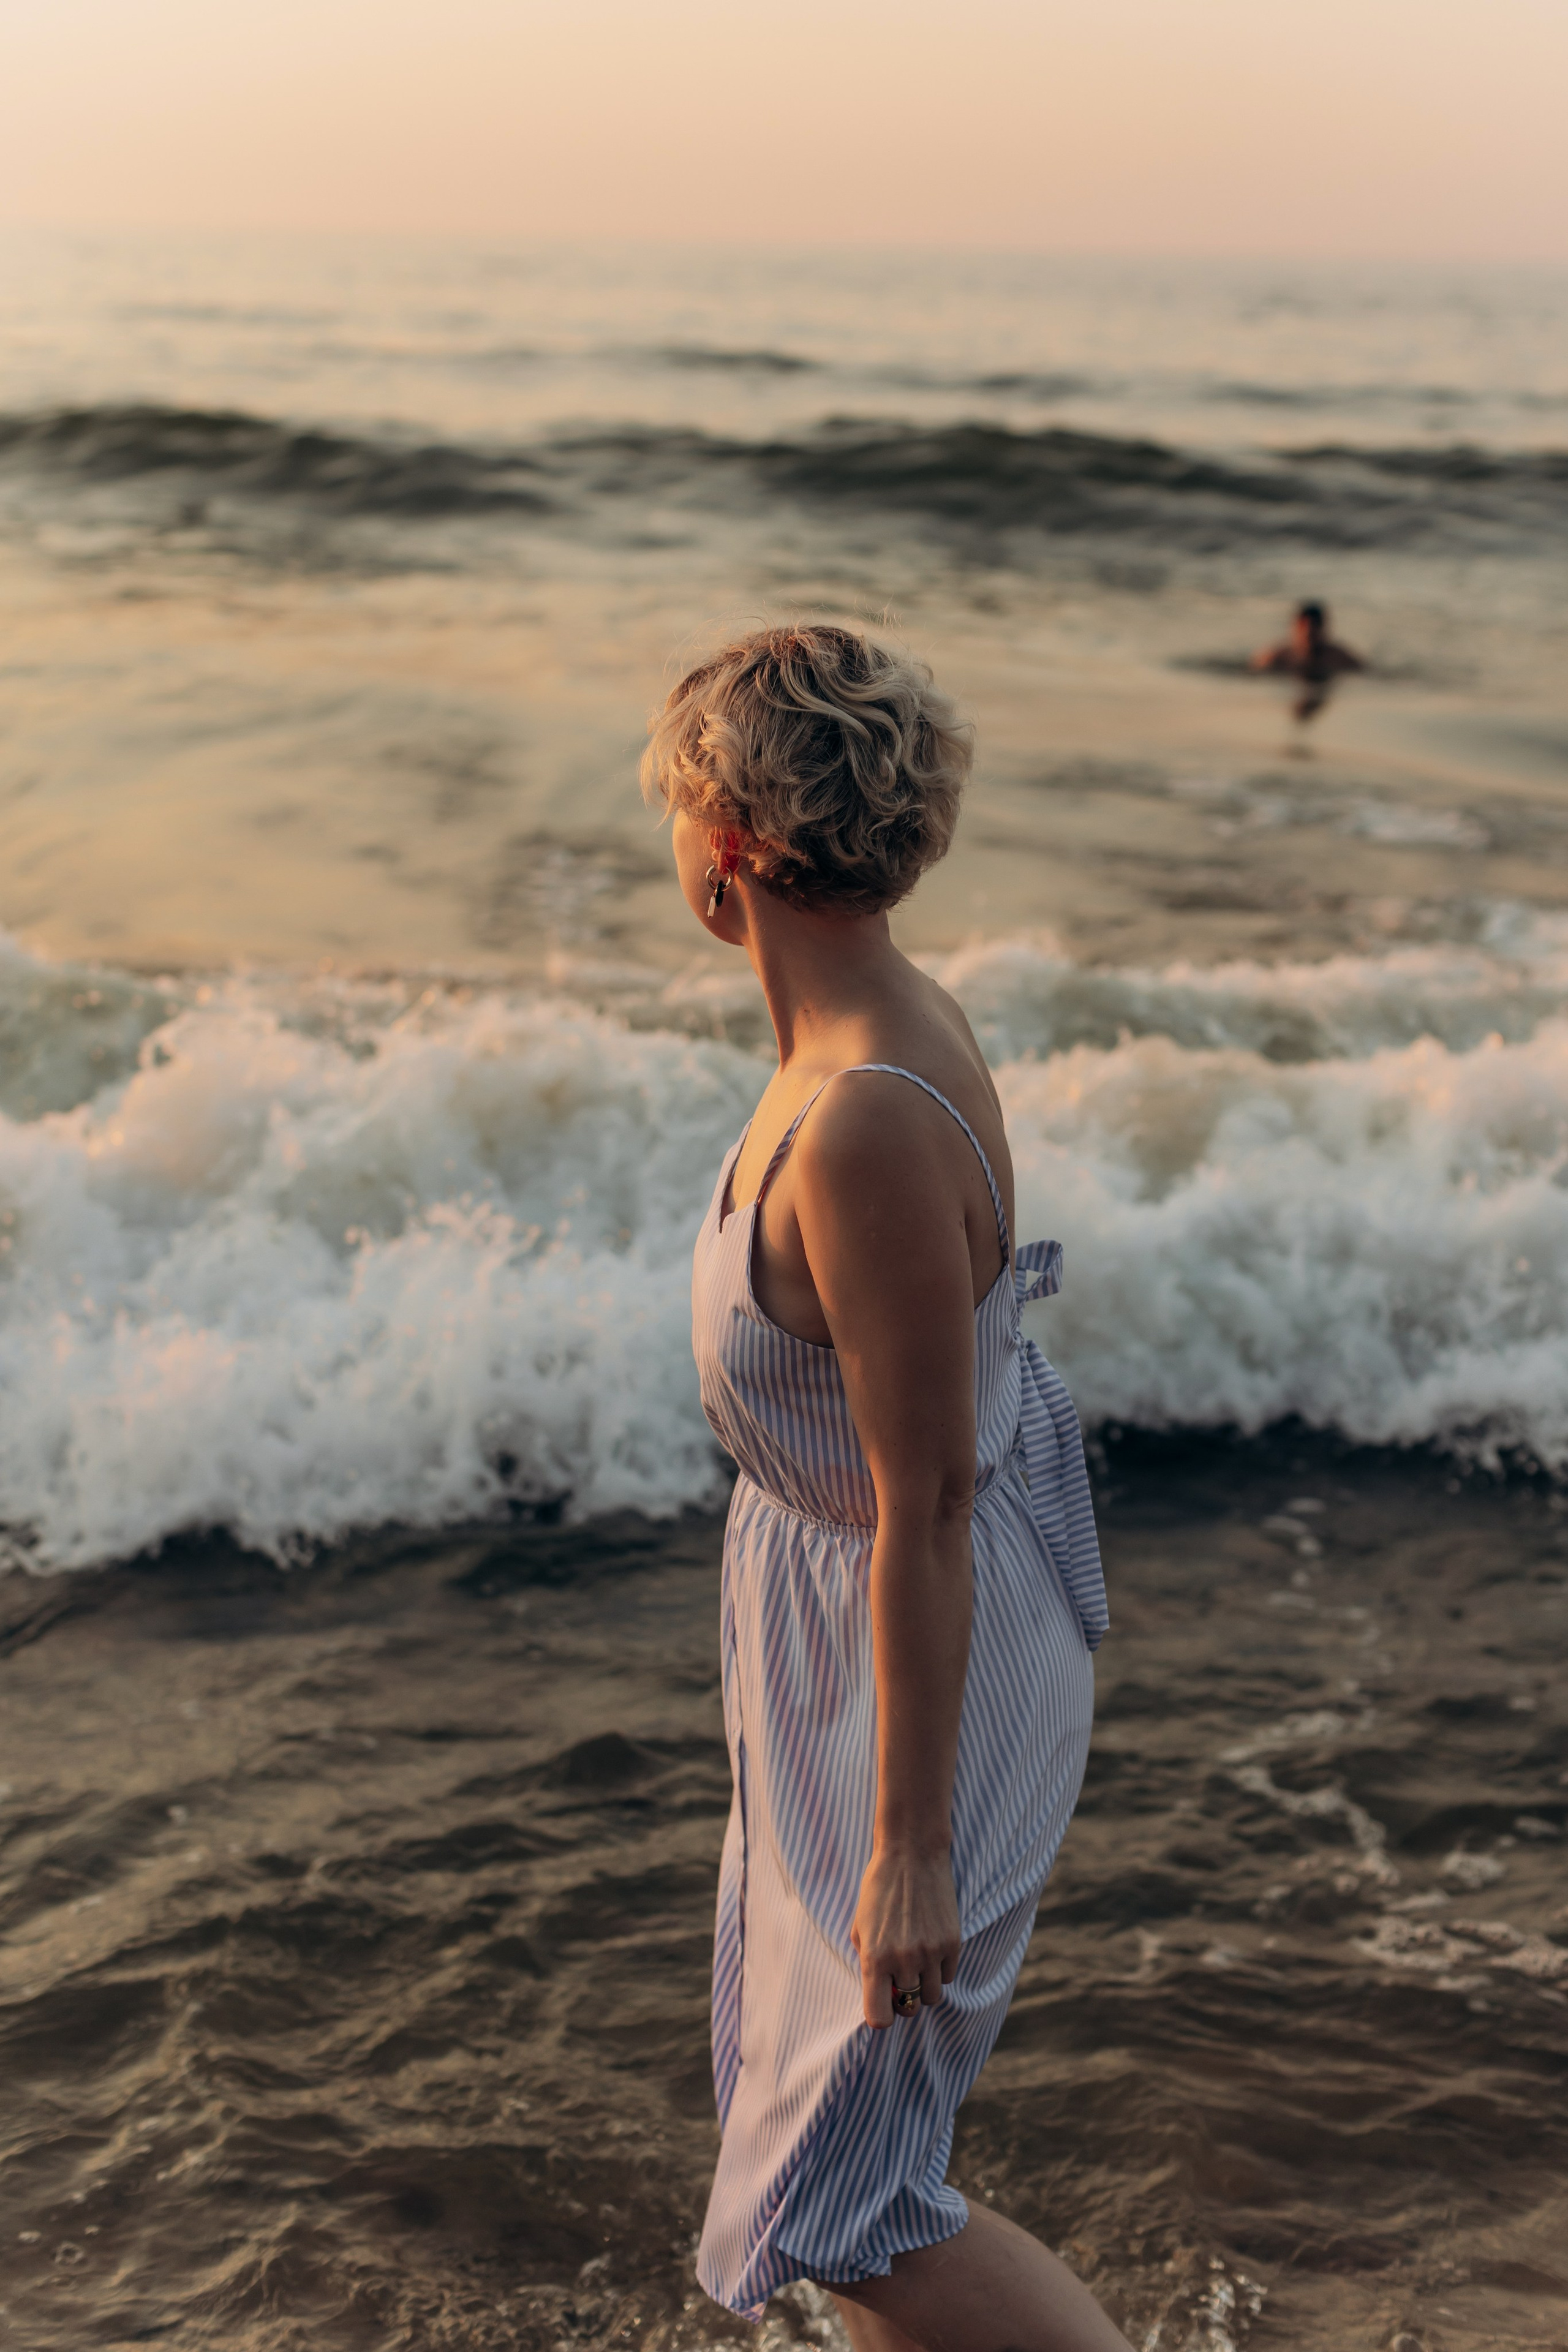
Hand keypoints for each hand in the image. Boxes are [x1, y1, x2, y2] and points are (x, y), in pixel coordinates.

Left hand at [851, 1841, 961, 2029]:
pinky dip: (940, 1971)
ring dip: (923, 1986)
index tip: (883, 2004)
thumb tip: (879, 1991)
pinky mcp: (952, 1943)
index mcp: (874, 1958)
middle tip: (899, 1979)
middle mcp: (903, 1960)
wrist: (911, 1855)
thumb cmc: (878, 1889)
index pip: (879, 2017)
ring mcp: (930, 1953)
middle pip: (909, 2008)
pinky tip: (931, 1948)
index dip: (881, 2016)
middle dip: (903, 1998)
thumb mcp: (860, 1926)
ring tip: (916, 1962)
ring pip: (931, 1997)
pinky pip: (948, 1977)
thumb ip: (867, 1962)